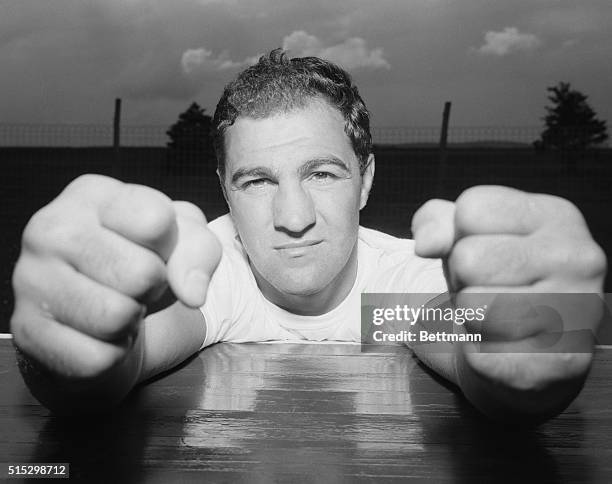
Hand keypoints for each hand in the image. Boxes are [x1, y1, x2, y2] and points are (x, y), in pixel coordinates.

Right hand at [11, 175, 220, 379]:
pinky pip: (97, 357)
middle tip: (135, 287)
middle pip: (141, 273)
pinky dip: (111, 354)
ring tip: (117, 307)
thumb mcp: (183, 242)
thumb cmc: (142, 264)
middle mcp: (51, 228)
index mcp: (92, 195)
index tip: (155, 251)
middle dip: (152, 289)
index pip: (156, 220)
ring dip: (131, 323)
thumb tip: (192, 293)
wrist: (100, 318)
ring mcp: (30, 278)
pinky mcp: (26, 331)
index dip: (171, 248)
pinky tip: (96, 335)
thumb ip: (199, 251)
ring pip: (116, 317)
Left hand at [412, 186, 606, 418]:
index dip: (458, 234)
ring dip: (469, 316)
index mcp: (557, 215)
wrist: (526, 351)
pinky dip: (478, 351)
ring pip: (473, 306)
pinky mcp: (561, 362)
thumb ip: (437, 223)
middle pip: (468, 259)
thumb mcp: (463, 236)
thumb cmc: (492, 280)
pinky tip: (504, 346)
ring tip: (496, 316)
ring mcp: (578, 311)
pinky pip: (481, 352)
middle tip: (487, 288)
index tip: (483, 249)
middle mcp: (577, 258)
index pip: (472, 208)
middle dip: (461, 277)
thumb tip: (426, 244)